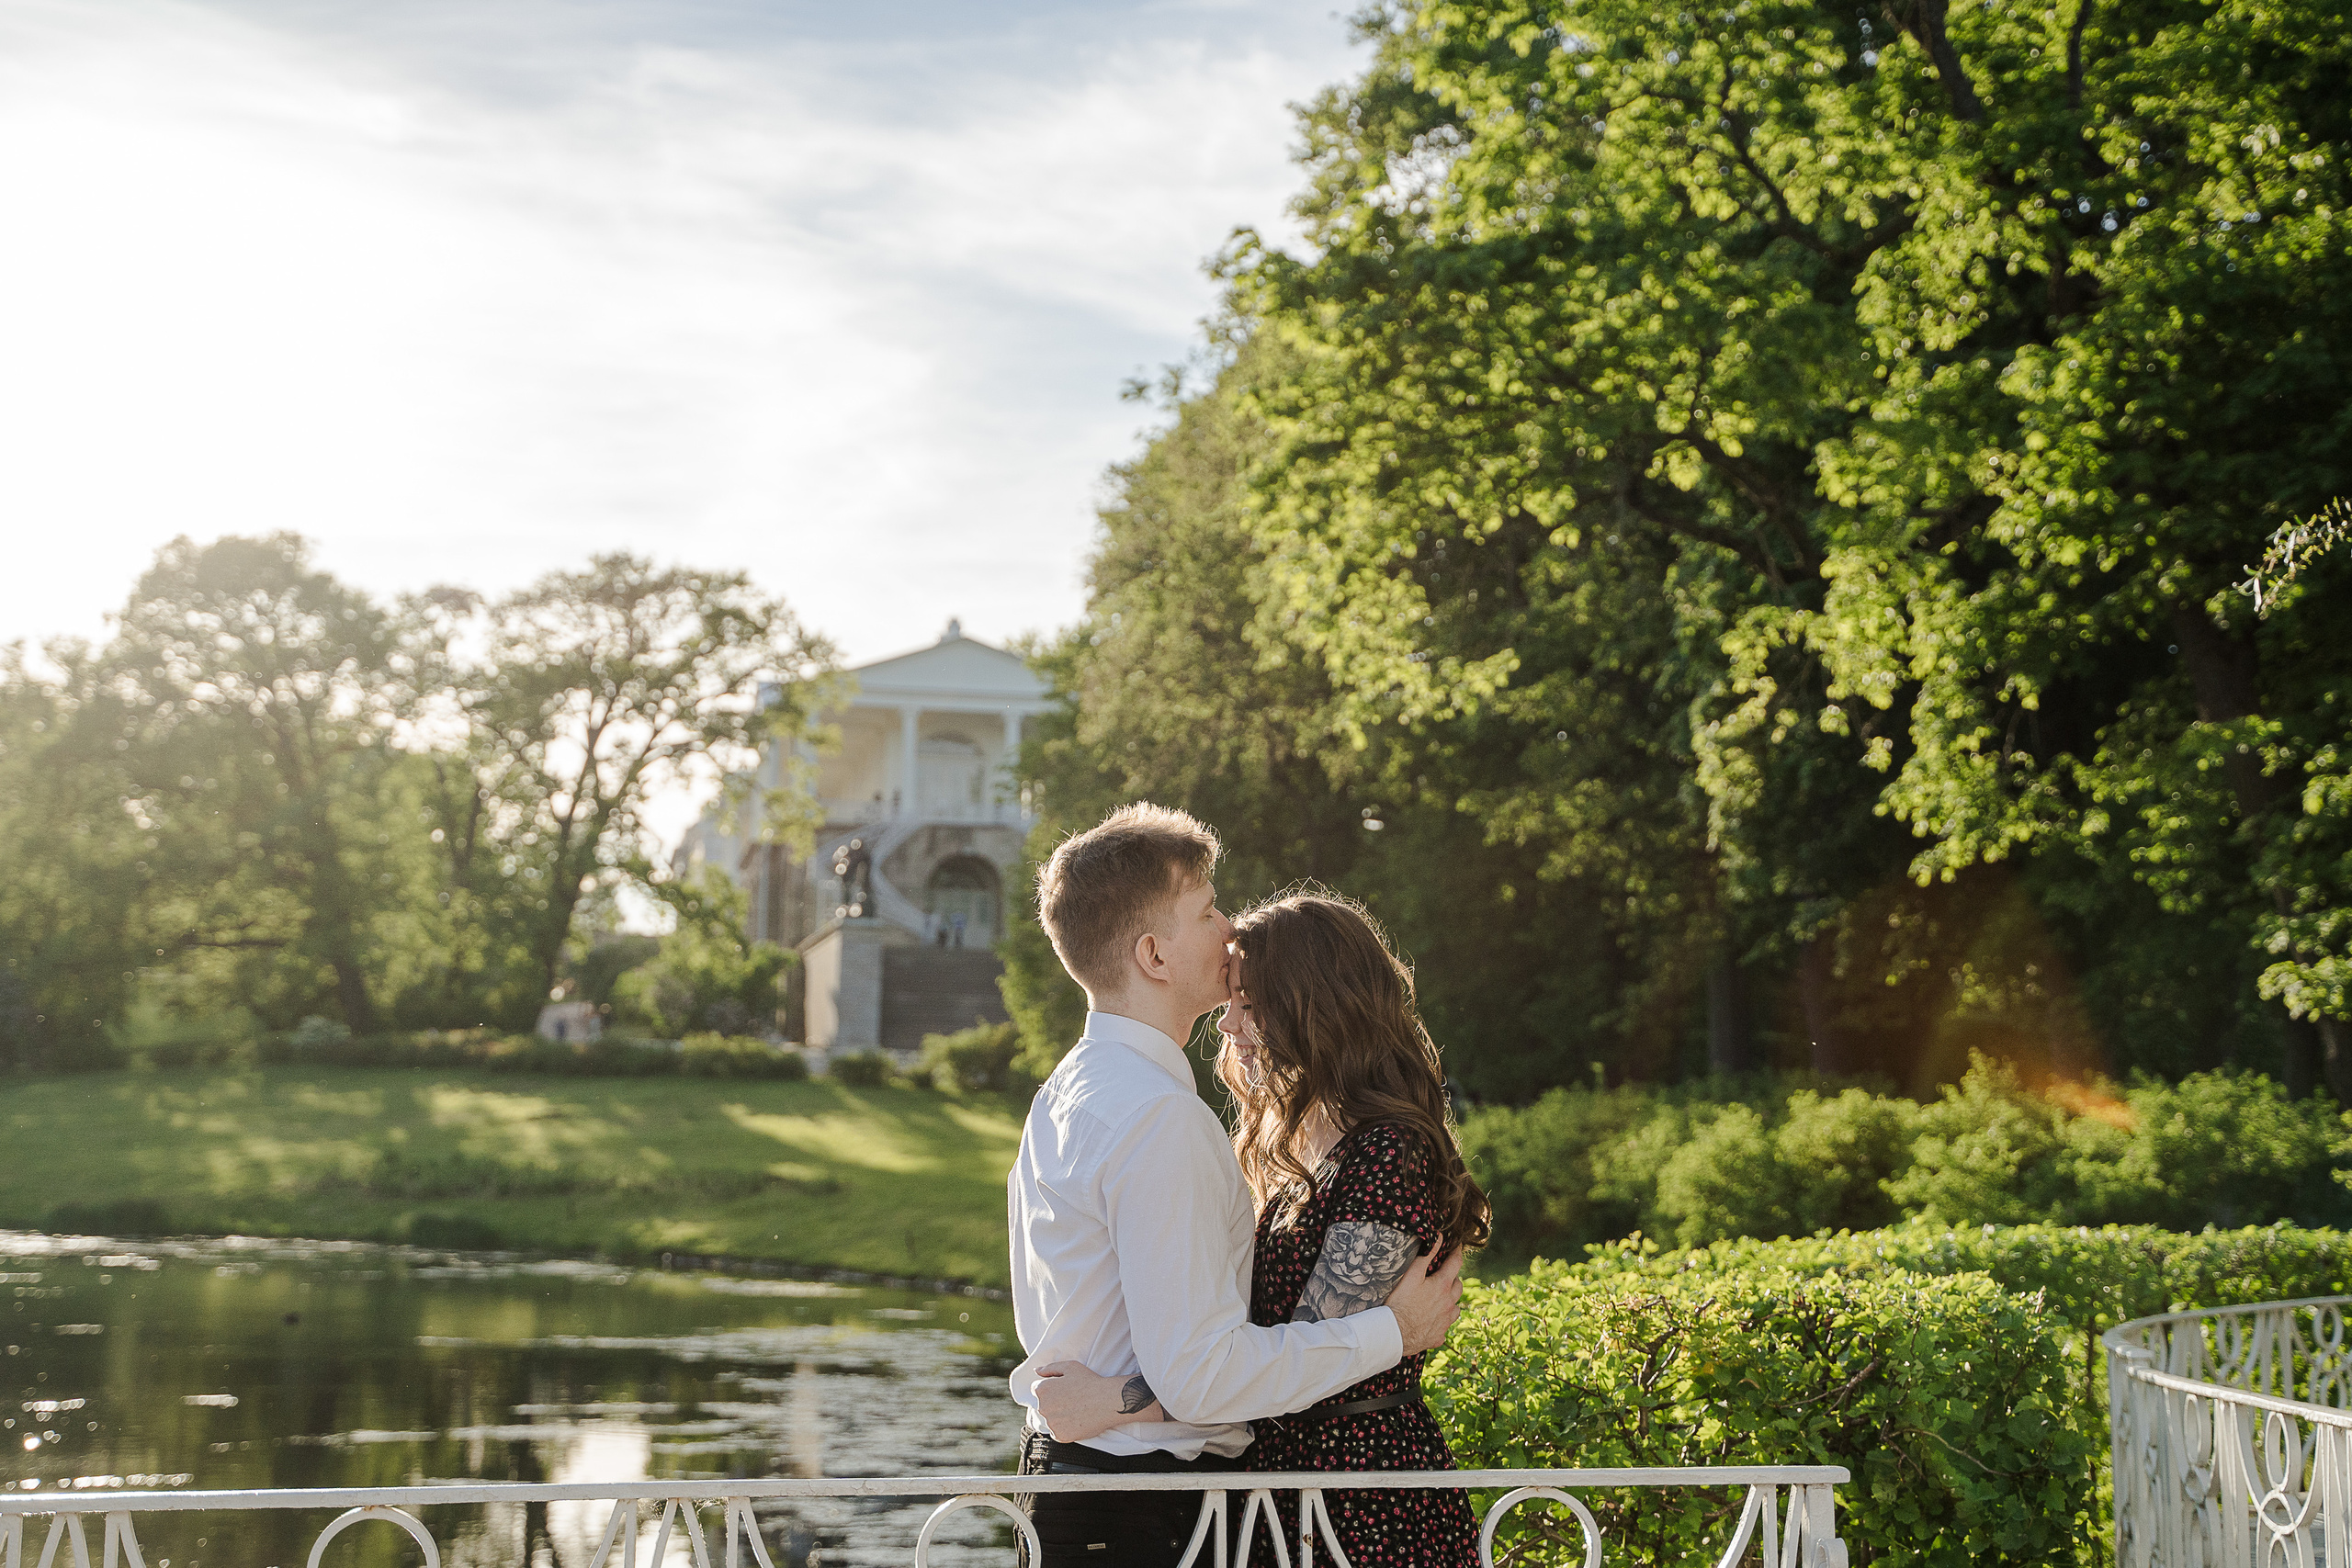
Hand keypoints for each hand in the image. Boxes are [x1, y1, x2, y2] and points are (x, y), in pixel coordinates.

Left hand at [1031, 1360, 1163, 1442]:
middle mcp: (1043, 1407)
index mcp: (1042, 1389)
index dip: (1051, 1389)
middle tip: (1072, 1400)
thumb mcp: (1070, 1367)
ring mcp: (1051, 1423)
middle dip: (1053, 1403)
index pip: (1037, 1390)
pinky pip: (1058, 1433)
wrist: (1108, 1401)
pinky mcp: (1060, 1436)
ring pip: (1050, 1420)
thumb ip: (1050, 1368)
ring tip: (1076, 1410)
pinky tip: (1077, 1421)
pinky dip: (1065, 1429)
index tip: (1064, 1391)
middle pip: (1043, 1406)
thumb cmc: (1090, 1381)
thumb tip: (1037, 1371)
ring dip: (1059, 1417)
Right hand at [1385, 1234, 1465, 1355]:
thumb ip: (1427, 1255)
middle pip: (1459, 1286)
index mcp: (1442, 1286)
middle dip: (1453, 1278)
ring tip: (1440, 1298)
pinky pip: (1445, 1326)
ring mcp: (1445, 1322)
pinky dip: (1441, 1320)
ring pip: (1456, 1307)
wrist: (1393, 1333)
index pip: (1456, 1263)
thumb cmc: (1400, 1302)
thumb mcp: (1412, 1274)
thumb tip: (1439, 1237)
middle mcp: (1448, 1304)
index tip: (1456, 1247)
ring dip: (1451, 1300)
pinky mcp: (1438, 1336)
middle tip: (1444, 1274)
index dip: (1456, 1253)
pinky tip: (1432, 1319)